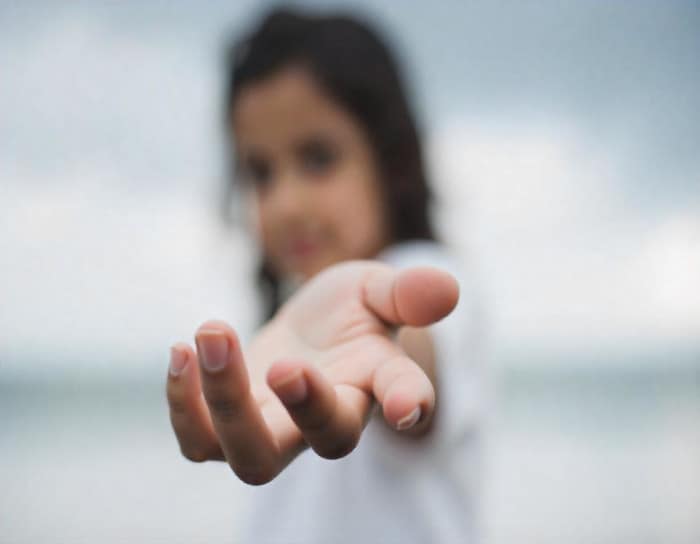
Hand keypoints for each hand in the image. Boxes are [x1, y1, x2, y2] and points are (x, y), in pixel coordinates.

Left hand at [166, 260, 457, 484]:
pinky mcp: (228, 426)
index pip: (402, 397)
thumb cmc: (348, 311)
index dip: (408, 402)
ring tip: (212, 332)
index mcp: (375, 380)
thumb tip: (447, 288)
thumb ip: (404, 292)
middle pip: (324, 441)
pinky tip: (182, 350)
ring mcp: (276, 429)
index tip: (405, 406)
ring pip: (251, 454)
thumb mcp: (374, 288)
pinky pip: (200, 441)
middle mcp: (330, 416)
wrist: (306, 331)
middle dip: (304, 409)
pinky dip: (184, 404)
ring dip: (226, 403)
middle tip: (284, 364)